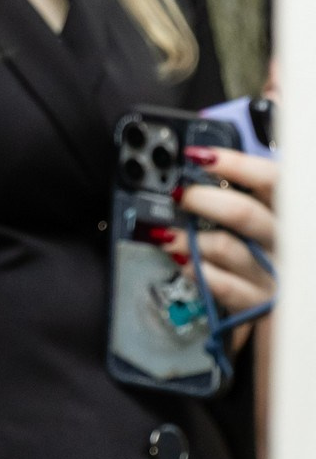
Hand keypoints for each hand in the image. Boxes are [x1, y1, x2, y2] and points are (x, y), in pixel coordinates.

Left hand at [172, 144, 276, 321]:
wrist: (293, 297)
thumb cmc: (269, 247)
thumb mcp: (267, 214)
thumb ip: (245, 191)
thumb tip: (200, 164)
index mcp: (288, 210)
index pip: (270, 179)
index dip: (234, 164)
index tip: (198, 156)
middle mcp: (285, 239)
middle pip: (242, 213)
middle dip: (200, 200)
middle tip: (177, 196)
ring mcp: (272, 272)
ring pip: (224, 247)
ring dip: (187, 238)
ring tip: (165, 233)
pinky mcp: (257, 302)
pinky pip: (220, 284)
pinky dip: (195, 269)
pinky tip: (182, 260)